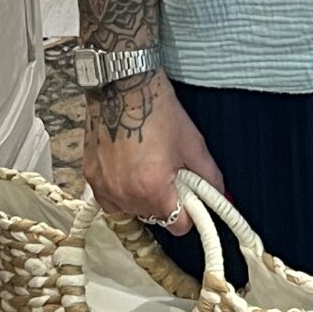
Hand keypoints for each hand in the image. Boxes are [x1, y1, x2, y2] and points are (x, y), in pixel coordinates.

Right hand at [82, 68, 224, 234]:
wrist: (122, 85)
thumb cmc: (157, 110)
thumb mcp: (192, 144)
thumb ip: (210, 177)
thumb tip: (222, 196)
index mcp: (153, 189)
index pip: (177, 226)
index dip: (188, 213)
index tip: (189, 198)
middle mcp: (125, 194)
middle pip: (154, 218)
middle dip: (165, 202)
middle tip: (168, 175)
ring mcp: (104, 186)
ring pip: (130, 211)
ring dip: (141, 198)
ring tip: (147, 168)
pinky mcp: (90, 176)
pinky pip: (109, 200)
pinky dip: (120, 191)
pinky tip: (128, 170)